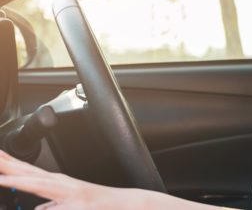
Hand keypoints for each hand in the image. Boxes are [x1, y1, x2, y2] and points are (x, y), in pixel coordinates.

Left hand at [0, 150, 146, 209]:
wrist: (123, 205)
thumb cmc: (96, 207)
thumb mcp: (68, 208)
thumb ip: (51, 207)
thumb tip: (40, 209)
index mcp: (55, 184)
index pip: (26, 172)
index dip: (8, 165)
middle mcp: (58, 182)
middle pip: (25, 170)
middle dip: (5, 162)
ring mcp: (65, 188)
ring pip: (31, 178)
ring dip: (10, 171)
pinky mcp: (70, 196)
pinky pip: (42, 190)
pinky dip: (24, 183)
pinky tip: (8, 180)